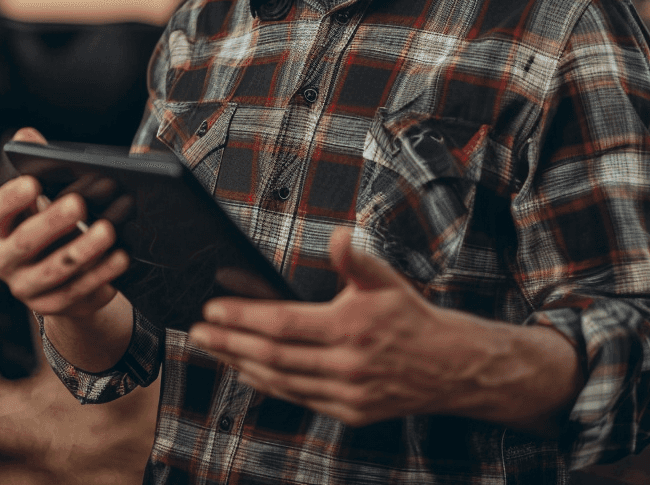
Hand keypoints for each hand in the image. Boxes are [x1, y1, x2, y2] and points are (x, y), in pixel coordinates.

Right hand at [0, 128, 130, 318]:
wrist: (57, 278)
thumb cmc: (48, 223)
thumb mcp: (40, 196)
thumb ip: (35, 163)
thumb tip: (27, 135)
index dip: (11, 198)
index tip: (32, 181)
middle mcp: (5, 259)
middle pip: (24, 242)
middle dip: (52, 223)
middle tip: (79, 204)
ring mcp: (26, 287)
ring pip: (54, 270)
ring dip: (83, 250)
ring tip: (108, 231)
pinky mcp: (51, 306)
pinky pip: (77, 293)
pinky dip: (100, 275)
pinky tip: (119, 258)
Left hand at [187, 226, 498, 426]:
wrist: (452, 367)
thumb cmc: (411, 317)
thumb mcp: (385, 280)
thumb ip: (355, 260)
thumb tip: (338, 236)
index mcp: (350, 328)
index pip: (281, 323)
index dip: (242, 316)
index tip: (212, 309)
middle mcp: (347, 365)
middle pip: (272, 356)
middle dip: (228, 343)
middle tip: (197, 333)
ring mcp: (348, 394)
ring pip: (281, 381)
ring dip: (241, 365)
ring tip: (214, 350)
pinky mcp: (351, 413)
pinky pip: (299, 399)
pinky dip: (268, 386)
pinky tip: (248, 372)